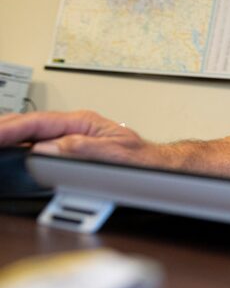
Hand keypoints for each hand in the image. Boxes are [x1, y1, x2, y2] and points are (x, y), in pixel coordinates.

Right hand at [0, 110, 157, 165]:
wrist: (156, 165)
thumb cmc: (141, 158)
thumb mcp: (116, 154)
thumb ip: (83, 149)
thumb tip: (50, 148)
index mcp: (84, 122)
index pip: (40, 122)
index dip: (13, 129)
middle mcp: (76, 126)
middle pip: (31, 122)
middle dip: (5, 127)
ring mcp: (71, 136)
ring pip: (32, 131)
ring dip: (10, 132)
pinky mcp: (70, 147)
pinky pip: (38, 141)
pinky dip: (19, 142)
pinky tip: (10, 145)